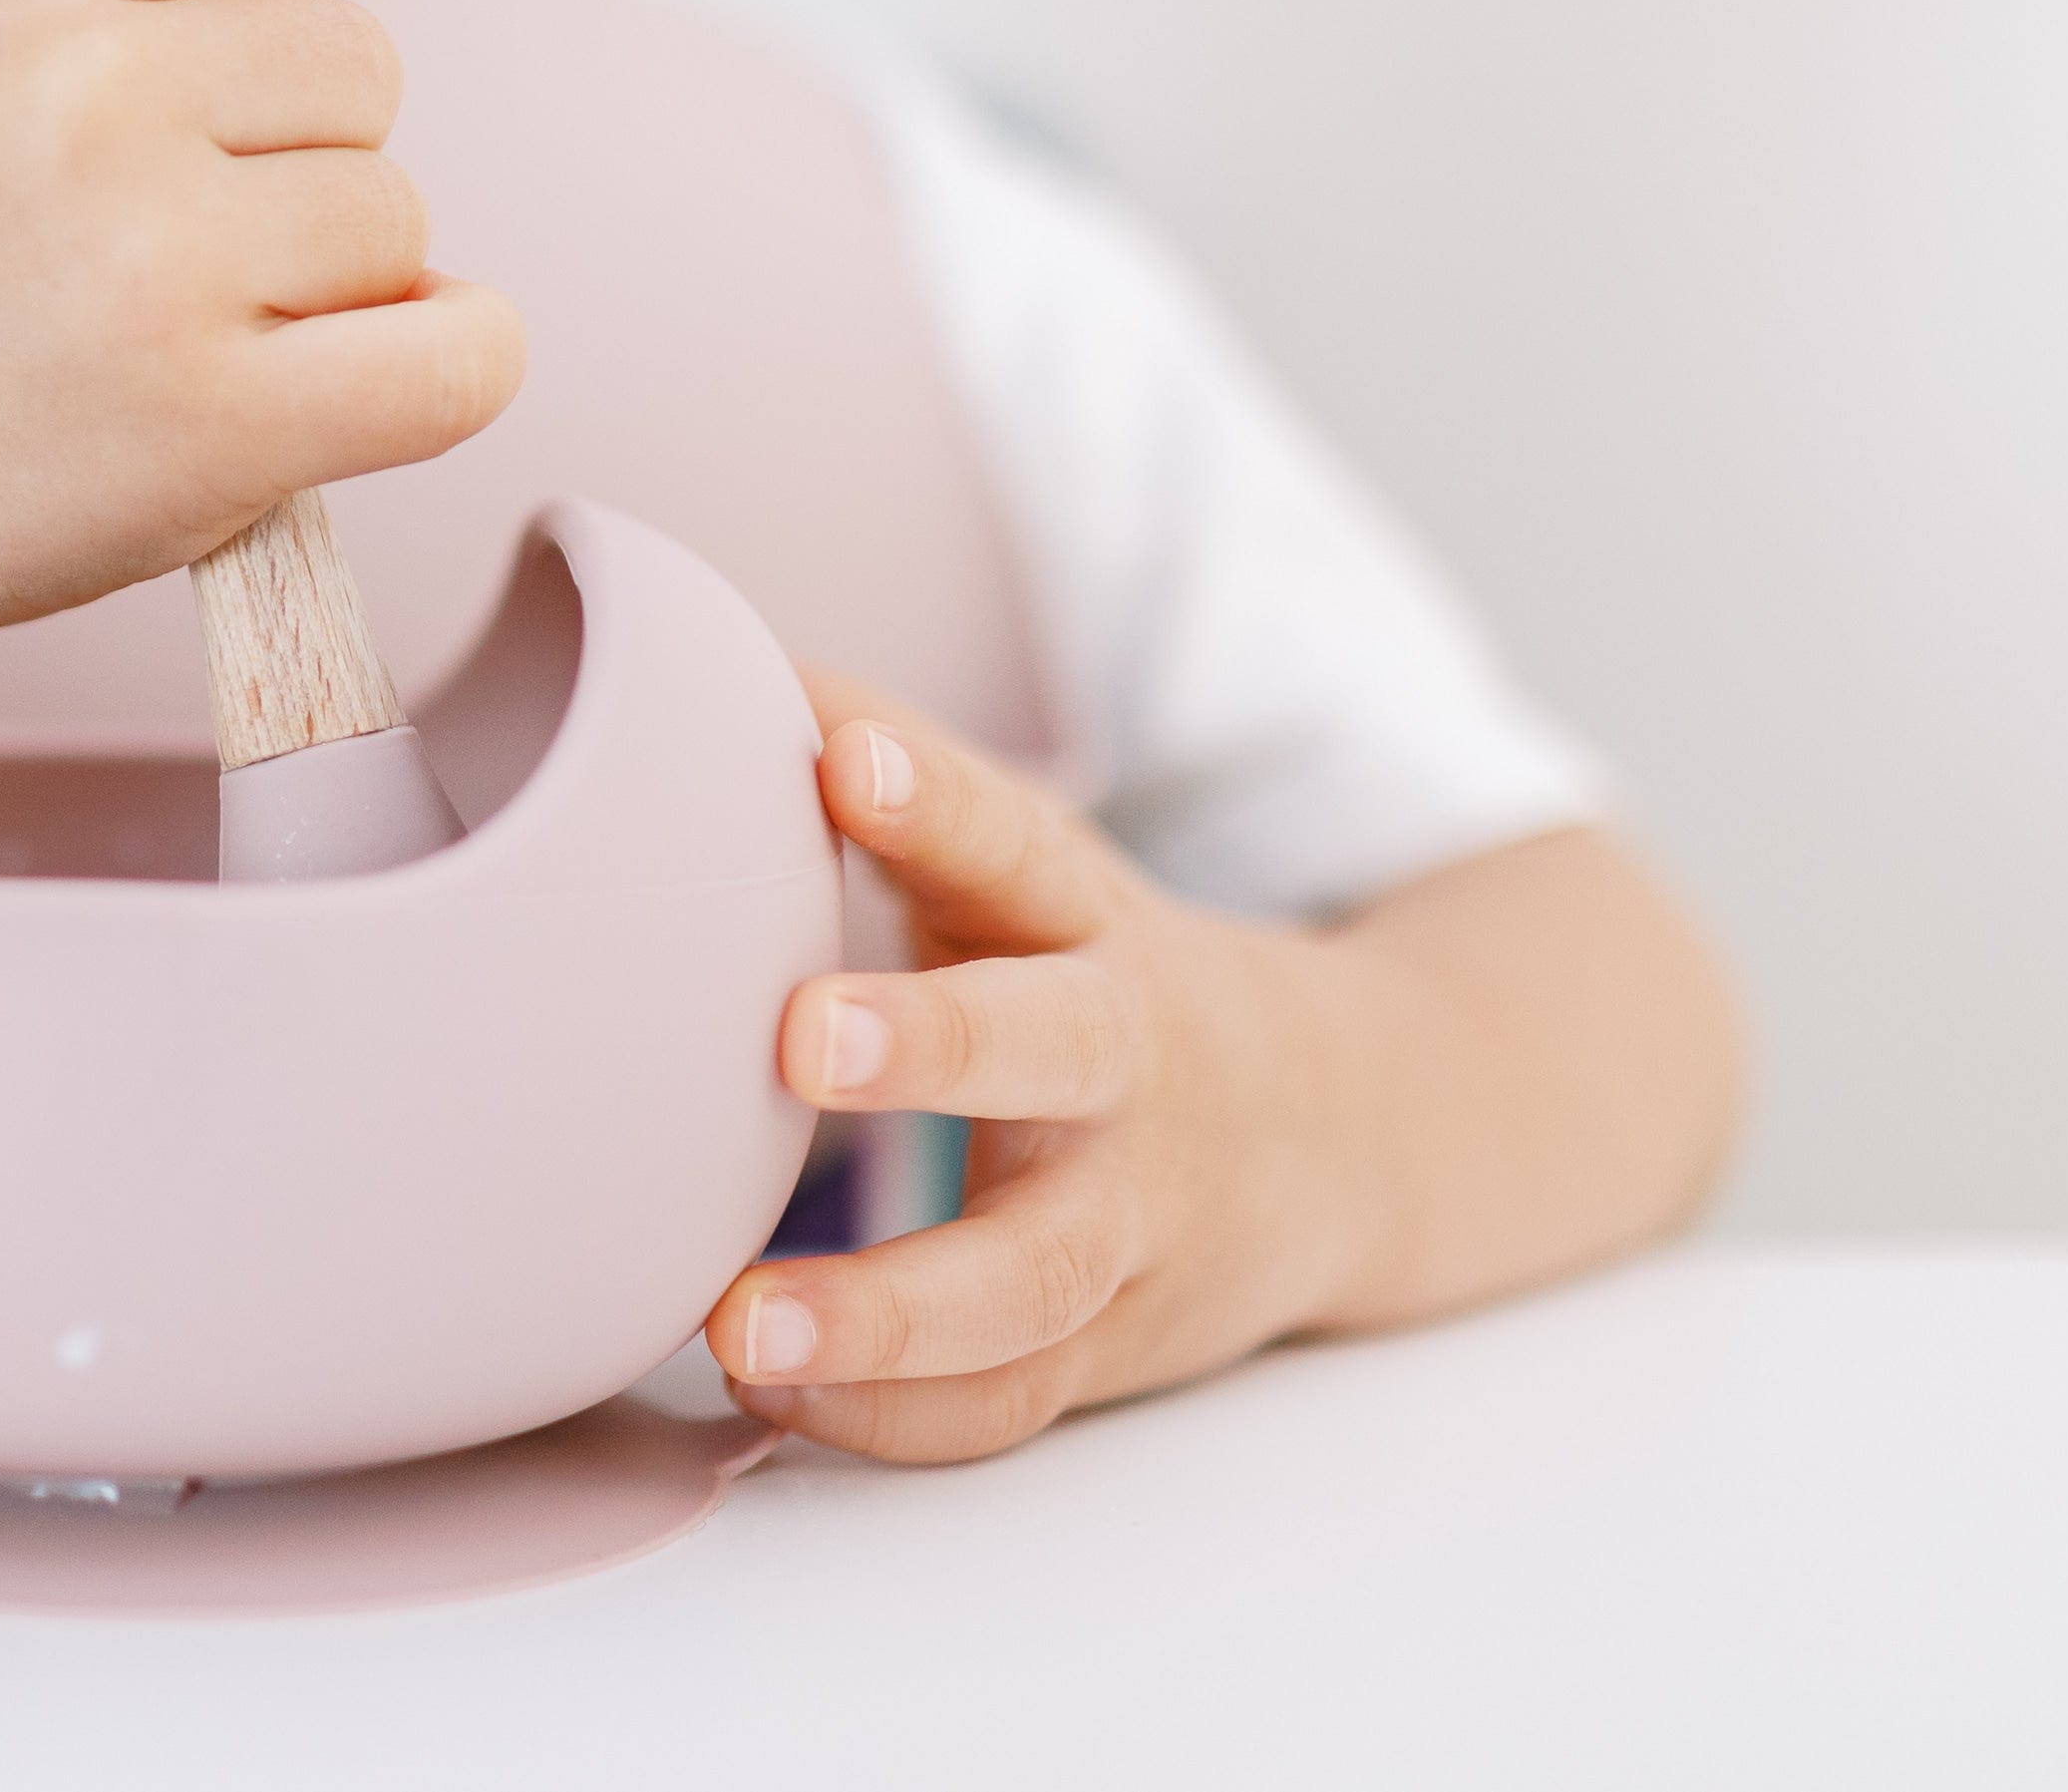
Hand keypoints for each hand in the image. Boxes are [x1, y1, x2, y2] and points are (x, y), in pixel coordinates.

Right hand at [0, 0, 522, 665]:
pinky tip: (352, 385)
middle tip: (160, 246)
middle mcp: (76, 87)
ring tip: (185, 339)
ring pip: (399, 218)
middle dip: (299, 154)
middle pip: (360, 64)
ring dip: (334, 286)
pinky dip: (442, 366)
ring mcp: (147, 257)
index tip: (207, 63)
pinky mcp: (210, 423)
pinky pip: (459, 356)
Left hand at [707, 678, 1384, 1461]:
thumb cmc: (1106, 971)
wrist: (1359, 1133)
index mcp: (1089, 922)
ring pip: (1026, 1278)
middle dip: (933, 1045)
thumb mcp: (1027, 866)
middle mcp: (1126, 1067)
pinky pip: (1003, 1402)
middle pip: (1051, 1050)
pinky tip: (767, 1392)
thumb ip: (888, 781)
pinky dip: (889, 1414)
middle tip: (796, 1039)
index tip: (840, 756)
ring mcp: (1131, 1222)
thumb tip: (708, 654)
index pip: (1014, 839)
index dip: (931, 796)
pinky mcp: (1110, 1345)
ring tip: (737, 1323)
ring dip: (883, 1313)